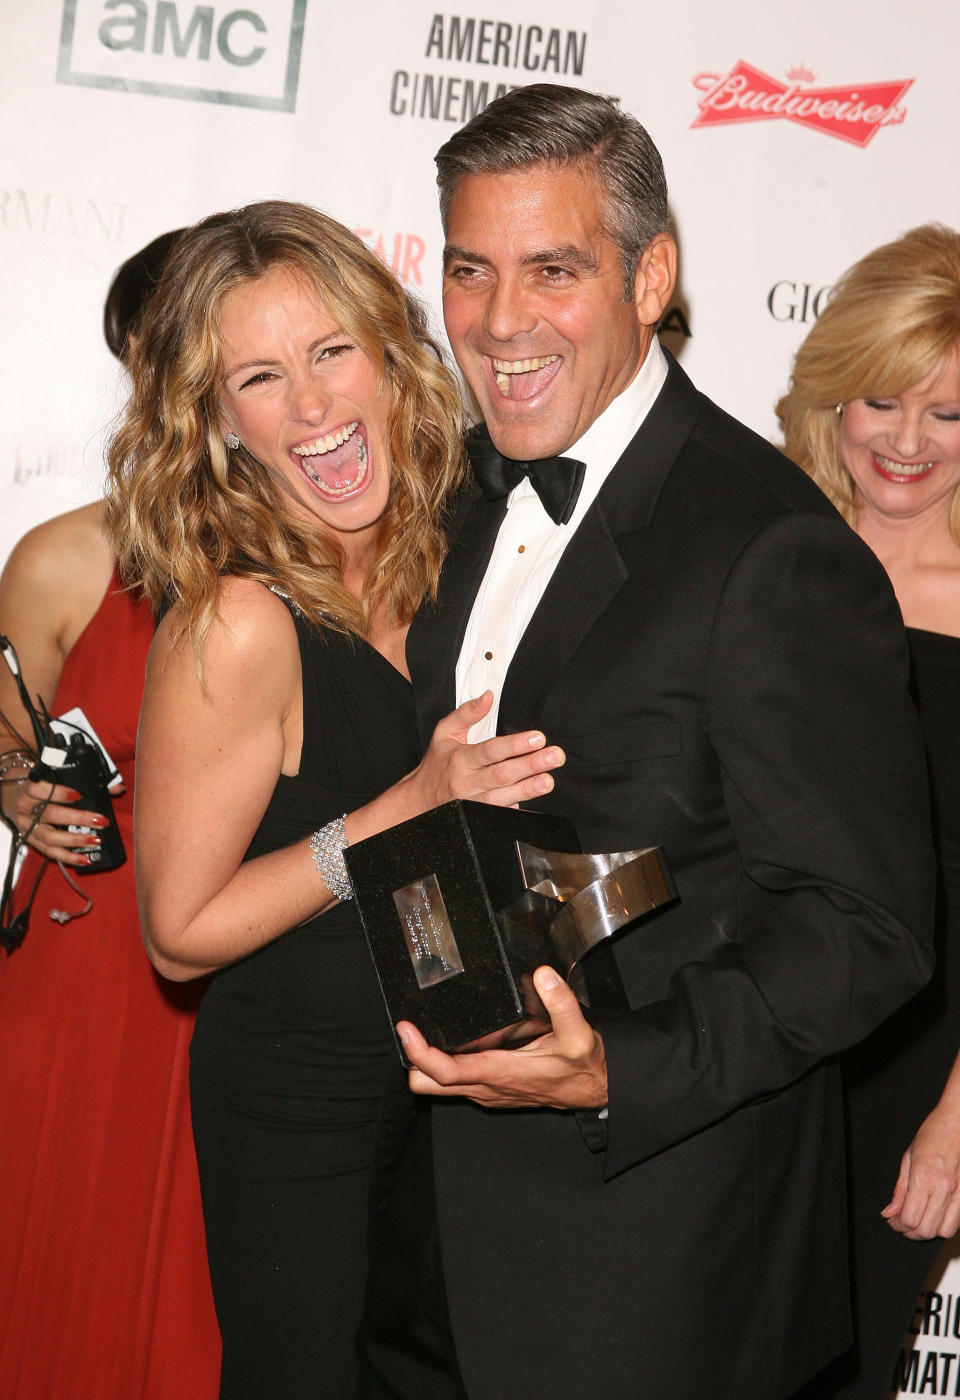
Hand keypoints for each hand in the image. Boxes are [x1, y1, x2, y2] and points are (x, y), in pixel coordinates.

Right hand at [3, 776, 106, 866]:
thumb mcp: (52, 774)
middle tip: (100, 821)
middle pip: (50, 815)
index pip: (38, 789)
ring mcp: (27, 827)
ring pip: (49, 837)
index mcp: (28, 787)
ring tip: (95, 840)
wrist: (10, 793)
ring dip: (74, 841)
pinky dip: (68, 858)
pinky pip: (49, 852)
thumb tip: (117, 787)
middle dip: (77, 819)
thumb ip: (83, 778)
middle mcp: (25, 808)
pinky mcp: (31, 840)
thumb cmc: (37, 782)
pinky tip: (85, 859)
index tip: (78, 795)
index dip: (58, 793)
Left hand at [399, 966, 607, 1109]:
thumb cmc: (583, 1066)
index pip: (446, 1071)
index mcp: (500, 1073)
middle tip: (411, 1027)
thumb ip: (562, 1003)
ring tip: (425, 1030)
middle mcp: (486, 1087)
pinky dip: (443, 1065)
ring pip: (437, 1086)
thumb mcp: (578, 1034)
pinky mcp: (490, 1090)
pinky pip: (454, 1083)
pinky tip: (452, 1041)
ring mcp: (486, 1091)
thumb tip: (543, 975)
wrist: (595, 1089)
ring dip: (427, 1063)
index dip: (420, 1052)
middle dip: (414, 1059)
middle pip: (428, 1084)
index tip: (406, 1029)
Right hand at [406, 692, 564, 812]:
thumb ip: (466, 713)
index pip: (490, 750)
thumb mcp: (444, 733)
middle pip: (501, 774)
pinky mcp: (478, 818)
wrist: (418, 800)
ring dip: (527, 790)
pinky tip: (535, 806)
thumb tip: (488, 697)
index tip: (537, 738)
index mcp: (460, 759)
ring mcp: (472, 803)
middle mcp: (466, 782)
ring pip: (502, 798)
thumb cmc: (436, 765)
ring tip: (548, 781)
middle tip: (554, 756)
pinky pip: (500, 816)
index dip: (515, 744)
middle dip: (530, 765)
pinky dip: (518, 812)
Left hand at [882, 1103, 959, 1239]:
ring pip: (944, 1231)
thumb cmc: (933, 1134)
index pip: (909, 1218)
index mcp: (923, 1178)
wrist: (958, 1123)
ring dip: (929, 1231)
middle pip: (926, 1230)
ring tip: (919, 1221)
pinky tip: (935, 1215)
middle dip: (910, 1232)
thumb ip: (899, 1189)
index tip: (892, 1220)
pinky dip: (944, 1225)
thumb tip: (889, 1211)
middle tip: (902, 1223)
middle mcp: (943, 1188)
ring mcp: (959, 1194)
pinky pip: (957, 1223)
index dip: (897, 1224)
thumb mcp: (908, 1158)